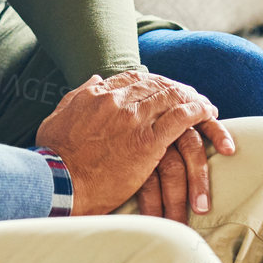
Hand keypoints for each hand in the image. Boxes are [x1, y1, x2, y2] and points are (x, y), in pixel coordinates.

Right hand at [35, 72, 233, 216]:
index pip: (133, 78)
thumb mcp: (59, 117)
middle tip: (192, 96)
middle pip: (156, 85)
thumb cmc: (54, 157)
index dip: (153, 81)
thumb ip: (79, 95)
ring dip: (192, 98)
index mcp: (97, 94)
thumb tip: (94, 79)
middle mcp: (118, 100)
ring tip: (206, 105)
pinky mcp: (148, 142)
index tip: (164, 87)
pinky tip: (208, 113)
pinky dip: (197, 113)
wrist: (58, 183)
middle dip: (176, 89)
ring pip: (171, 97)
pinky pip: (181, 119)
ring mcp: (134, 119)